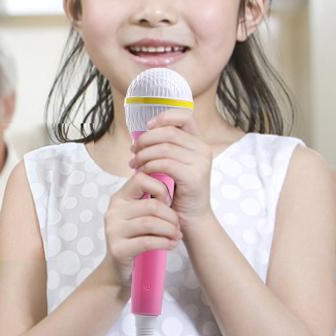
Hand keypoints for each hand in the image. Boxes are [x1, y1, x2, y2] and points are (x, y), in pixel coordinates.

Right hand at [102, 170, 180, 286]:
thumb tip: (172, 182)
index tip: (168, 202)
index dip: (160, 188)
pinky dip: (164, 243)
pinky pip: (147, 242)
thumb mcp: (138, 216)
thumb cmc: (135, 239)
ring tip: (176, 236)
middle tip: (177, 226)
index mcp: (119, 199)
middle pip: (151, 205)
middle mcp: (113, 212)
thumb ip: (148, 201)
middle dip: (171, 216)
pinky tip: (170, 245)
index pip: (140, 179)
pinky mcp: (118, 249)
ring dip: (170, 230)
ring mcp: (113, 231)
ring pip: (151, 223)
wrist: (119, 270)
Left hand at [129, 108, 212, 225]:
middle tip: (133, 150)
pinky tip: (142, 172)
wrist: (191, 220)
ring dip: (144, 154)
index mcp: (198, 143)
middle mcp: (202, 149)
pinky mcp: (194, 176)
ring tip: (133, 163)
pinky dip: (149, 166)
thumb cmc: (177, 192)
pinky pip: (165, 163)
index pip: (185, 116)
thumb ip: (164, 149)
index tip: (147, 127)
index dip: (164, 117)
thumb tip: (142, 136)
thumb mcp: (172, 165)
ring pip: (164, 147)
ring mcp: (200, 162)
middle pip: (169, 131)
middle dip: (146, 139)